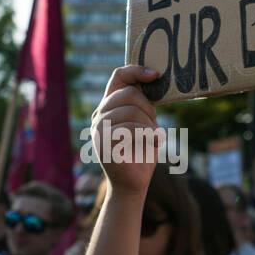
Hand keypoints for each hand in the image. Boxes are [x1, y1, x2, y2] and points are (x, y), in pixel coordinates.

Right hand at [91, 65, 161, 194]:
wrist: (133, 184)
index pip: (118, 76)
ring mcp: (98, 128)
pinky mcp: (103, 143)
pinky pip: (131, 128)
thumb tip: (155, 80)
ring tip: (156, 138)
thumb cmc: (141, 153)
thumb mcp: (146, 123)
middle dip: (149, 108)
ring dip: (150, 125)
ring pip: (132, 111)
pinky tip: (156, 142)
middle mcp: (100, 115)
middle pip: (129, 93)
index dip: (136, 70)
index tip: (156, 74)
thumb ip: (145, 105)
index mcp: (109, 106)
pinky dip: (149, 134)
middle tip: (155, 126)